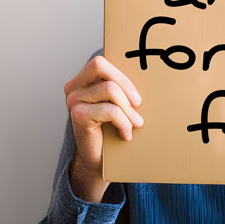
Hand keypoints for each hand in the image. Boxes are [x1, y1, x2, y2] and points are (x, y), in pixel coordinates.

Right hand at [64, 55, 143, 202]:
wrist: (98, 162)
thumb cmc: (111, 131)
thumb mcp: (119, 105)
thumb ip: (122, 89)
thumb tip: (150, 75)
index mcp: (83, 80)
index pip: (101, 61)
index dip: (122, 75)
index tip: (136, 96)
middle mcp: (74, 87)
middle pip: (100, 65)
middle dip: (124, 83)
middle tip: (138, 103)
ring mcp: (74, 100)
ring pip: (110, 89)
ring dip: (128, 109)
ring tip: (135, 123)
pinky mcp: (78, 115)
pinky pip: (110, 110)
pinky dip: (123, 122)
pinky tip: (125, 134)